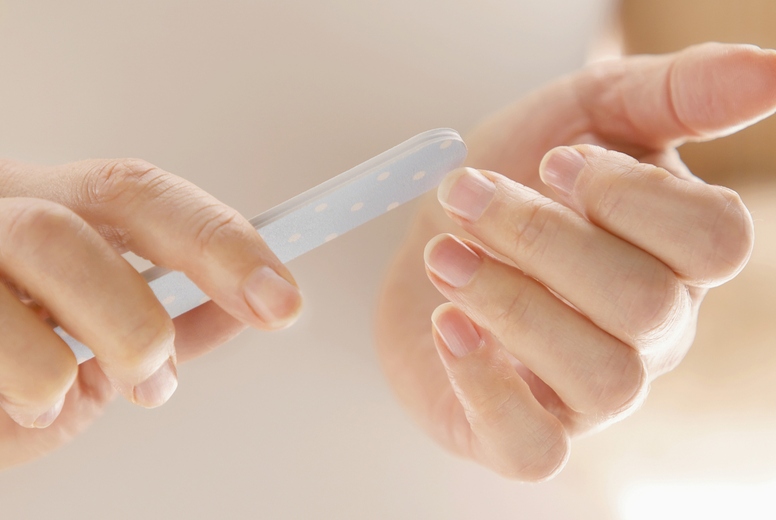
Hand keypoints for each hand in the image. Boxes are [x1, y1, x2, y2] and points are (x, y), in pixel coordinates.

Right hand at [0, 158, 302, 468]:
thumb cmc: (10, 338)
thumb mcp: (90, 323)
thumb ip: (166, 314)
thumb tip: (244, 309)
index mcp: (52, 201)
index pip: (145, 198)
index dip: (220, 244)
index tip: (281, 300)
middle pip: (71, 232)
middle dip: (131, 317)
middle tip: (152, 373)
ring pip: (21, 270)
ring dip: (56, 362)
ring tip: (57, 396)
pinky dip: (12, 391)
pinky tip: (13, 403)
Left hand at [376, 43, 775, 479]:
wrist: (433, 238)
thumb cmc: (512, 182)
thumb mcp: (585, 114)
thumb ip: (671, 92)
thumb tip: (768, 67)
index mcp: (672, 256)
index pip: (713, 242)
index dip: (630, 197)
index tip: (552, 161)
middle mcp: (647, 333)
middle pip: (645, 305)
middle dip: (542, 239)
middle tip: (465, 195)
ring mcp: (589, 392)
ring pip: (601, 379)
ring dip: (511, 306)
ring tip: (443, 254)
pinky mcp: (524, 432)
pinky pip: (534, 448)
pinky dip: (487, 389)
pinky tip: (448, 326)